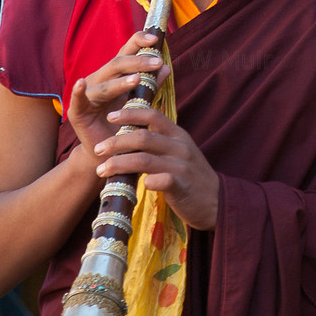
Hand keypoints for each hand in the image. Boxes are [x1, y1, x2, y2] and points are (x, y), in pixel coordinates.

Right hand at [67, 30, 169, 164]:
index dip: (139, 42)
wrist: (110, 154)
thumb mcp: (140, 102)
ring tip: (137, 79)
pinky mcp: (78, 111)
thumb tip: (165, 66)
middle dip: (138, 62)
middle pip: (118, 64)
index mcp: (115, 73)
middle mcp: (100, 78)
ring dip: (121, 82)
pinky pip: (78, 100)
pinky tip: (80, 83)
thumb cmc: (125, 124)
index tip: (156, 37)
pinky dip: (78, 91)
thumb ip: (150, 85)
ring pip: (105, 84)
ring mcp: (88, 93)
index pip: (126, 51)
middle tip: (156, 61)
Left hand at [94, 105, 218, 231]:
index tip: (111, 115)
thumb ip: (160, 142)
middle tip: (97, 148)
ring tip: (102, 169)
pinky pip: (161, 180)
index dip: (131, 113)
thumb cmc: (191, 176)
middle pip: (143, 137)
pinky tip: (133, 186)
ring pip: (144, 159)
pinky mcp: (182, 186)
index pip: (153, 115)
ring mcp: (181, 166)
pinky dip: (145, 182)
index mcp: (178, 134)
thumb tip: (130, 135)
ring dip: (119, 163)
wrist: (217, 202)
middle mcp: (179, 146)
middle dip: (116, 142)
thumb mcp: (179, 152)